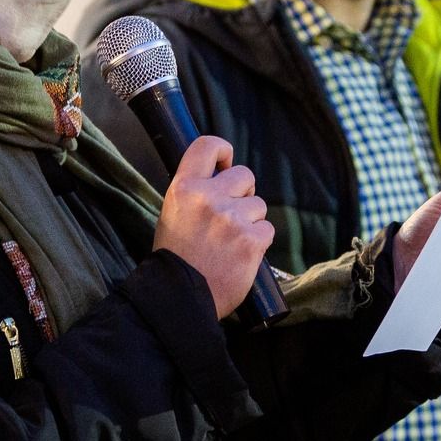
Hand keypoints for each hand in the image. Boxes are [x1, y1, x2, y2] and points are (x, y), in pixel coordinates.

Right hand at [154, 135, 274, 316]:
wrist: (180, 295)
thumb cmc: (176, 256)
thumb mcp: (173, 213)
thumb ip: (195, 191)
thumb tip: (221, 176)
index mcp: (184, 188)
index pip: (208, 145)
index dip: (222, 150)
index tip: (225, 164)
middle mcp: (208, 197)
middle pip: (244, 175)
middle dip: (242, 192)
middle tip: (229, 215)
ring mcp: (232, 219)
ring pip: (258, 205)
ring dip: (250, 220)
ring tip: (230, 241)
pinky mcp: (252, 240)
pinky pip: (267, 229)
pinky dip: (258, 241)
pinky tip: (240, 254)